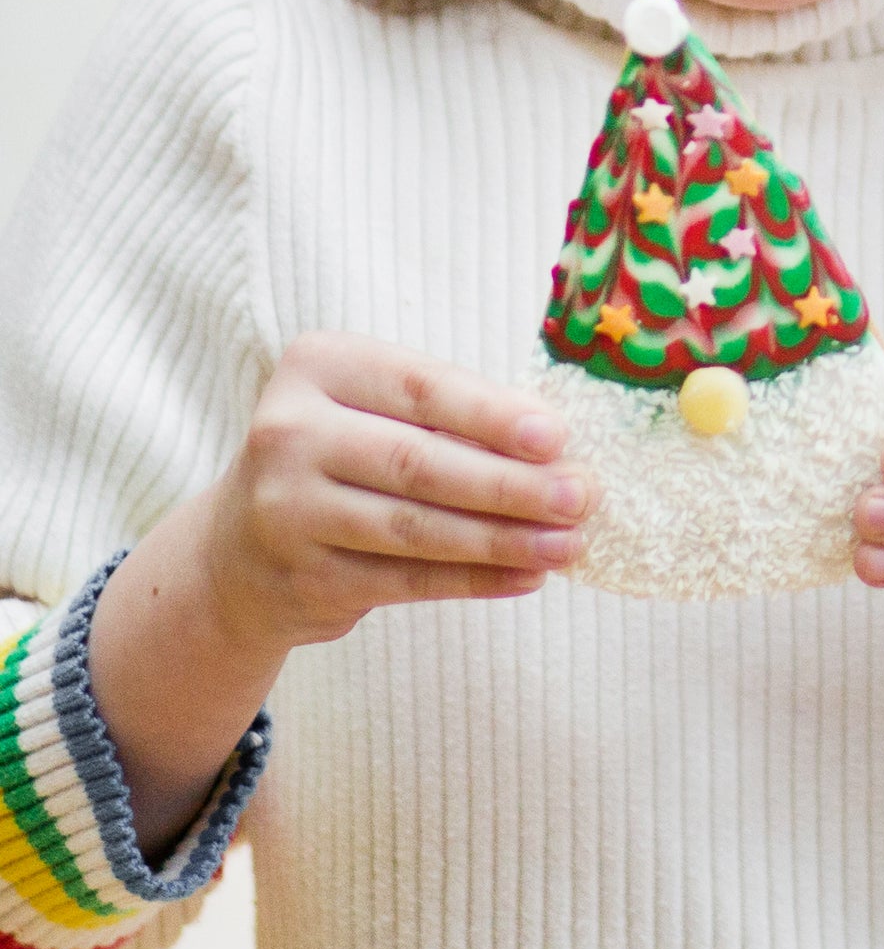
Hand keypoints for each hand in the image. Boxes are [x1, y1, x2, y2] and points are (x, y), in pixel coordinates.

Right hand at [91, 335, 590, 851]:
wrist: (237, 550)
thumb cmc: (344, 455)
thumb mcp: (382, 411)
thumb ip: (456, 416)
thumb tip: (558, 445)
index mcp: (318, 367)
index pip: (421, 388)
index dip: (493, 416)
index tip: (557, 437)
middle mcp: (288, 435)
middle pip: (419, 463)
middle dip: (510, 484)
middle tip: (582, 495)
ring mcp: (286, 512)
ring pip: (415, 529)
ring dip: (503, 538)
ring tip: (569, 543)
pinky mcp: (301, 578)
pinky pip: (405, 581)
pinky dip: (474, 579)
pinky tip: (526, 576)